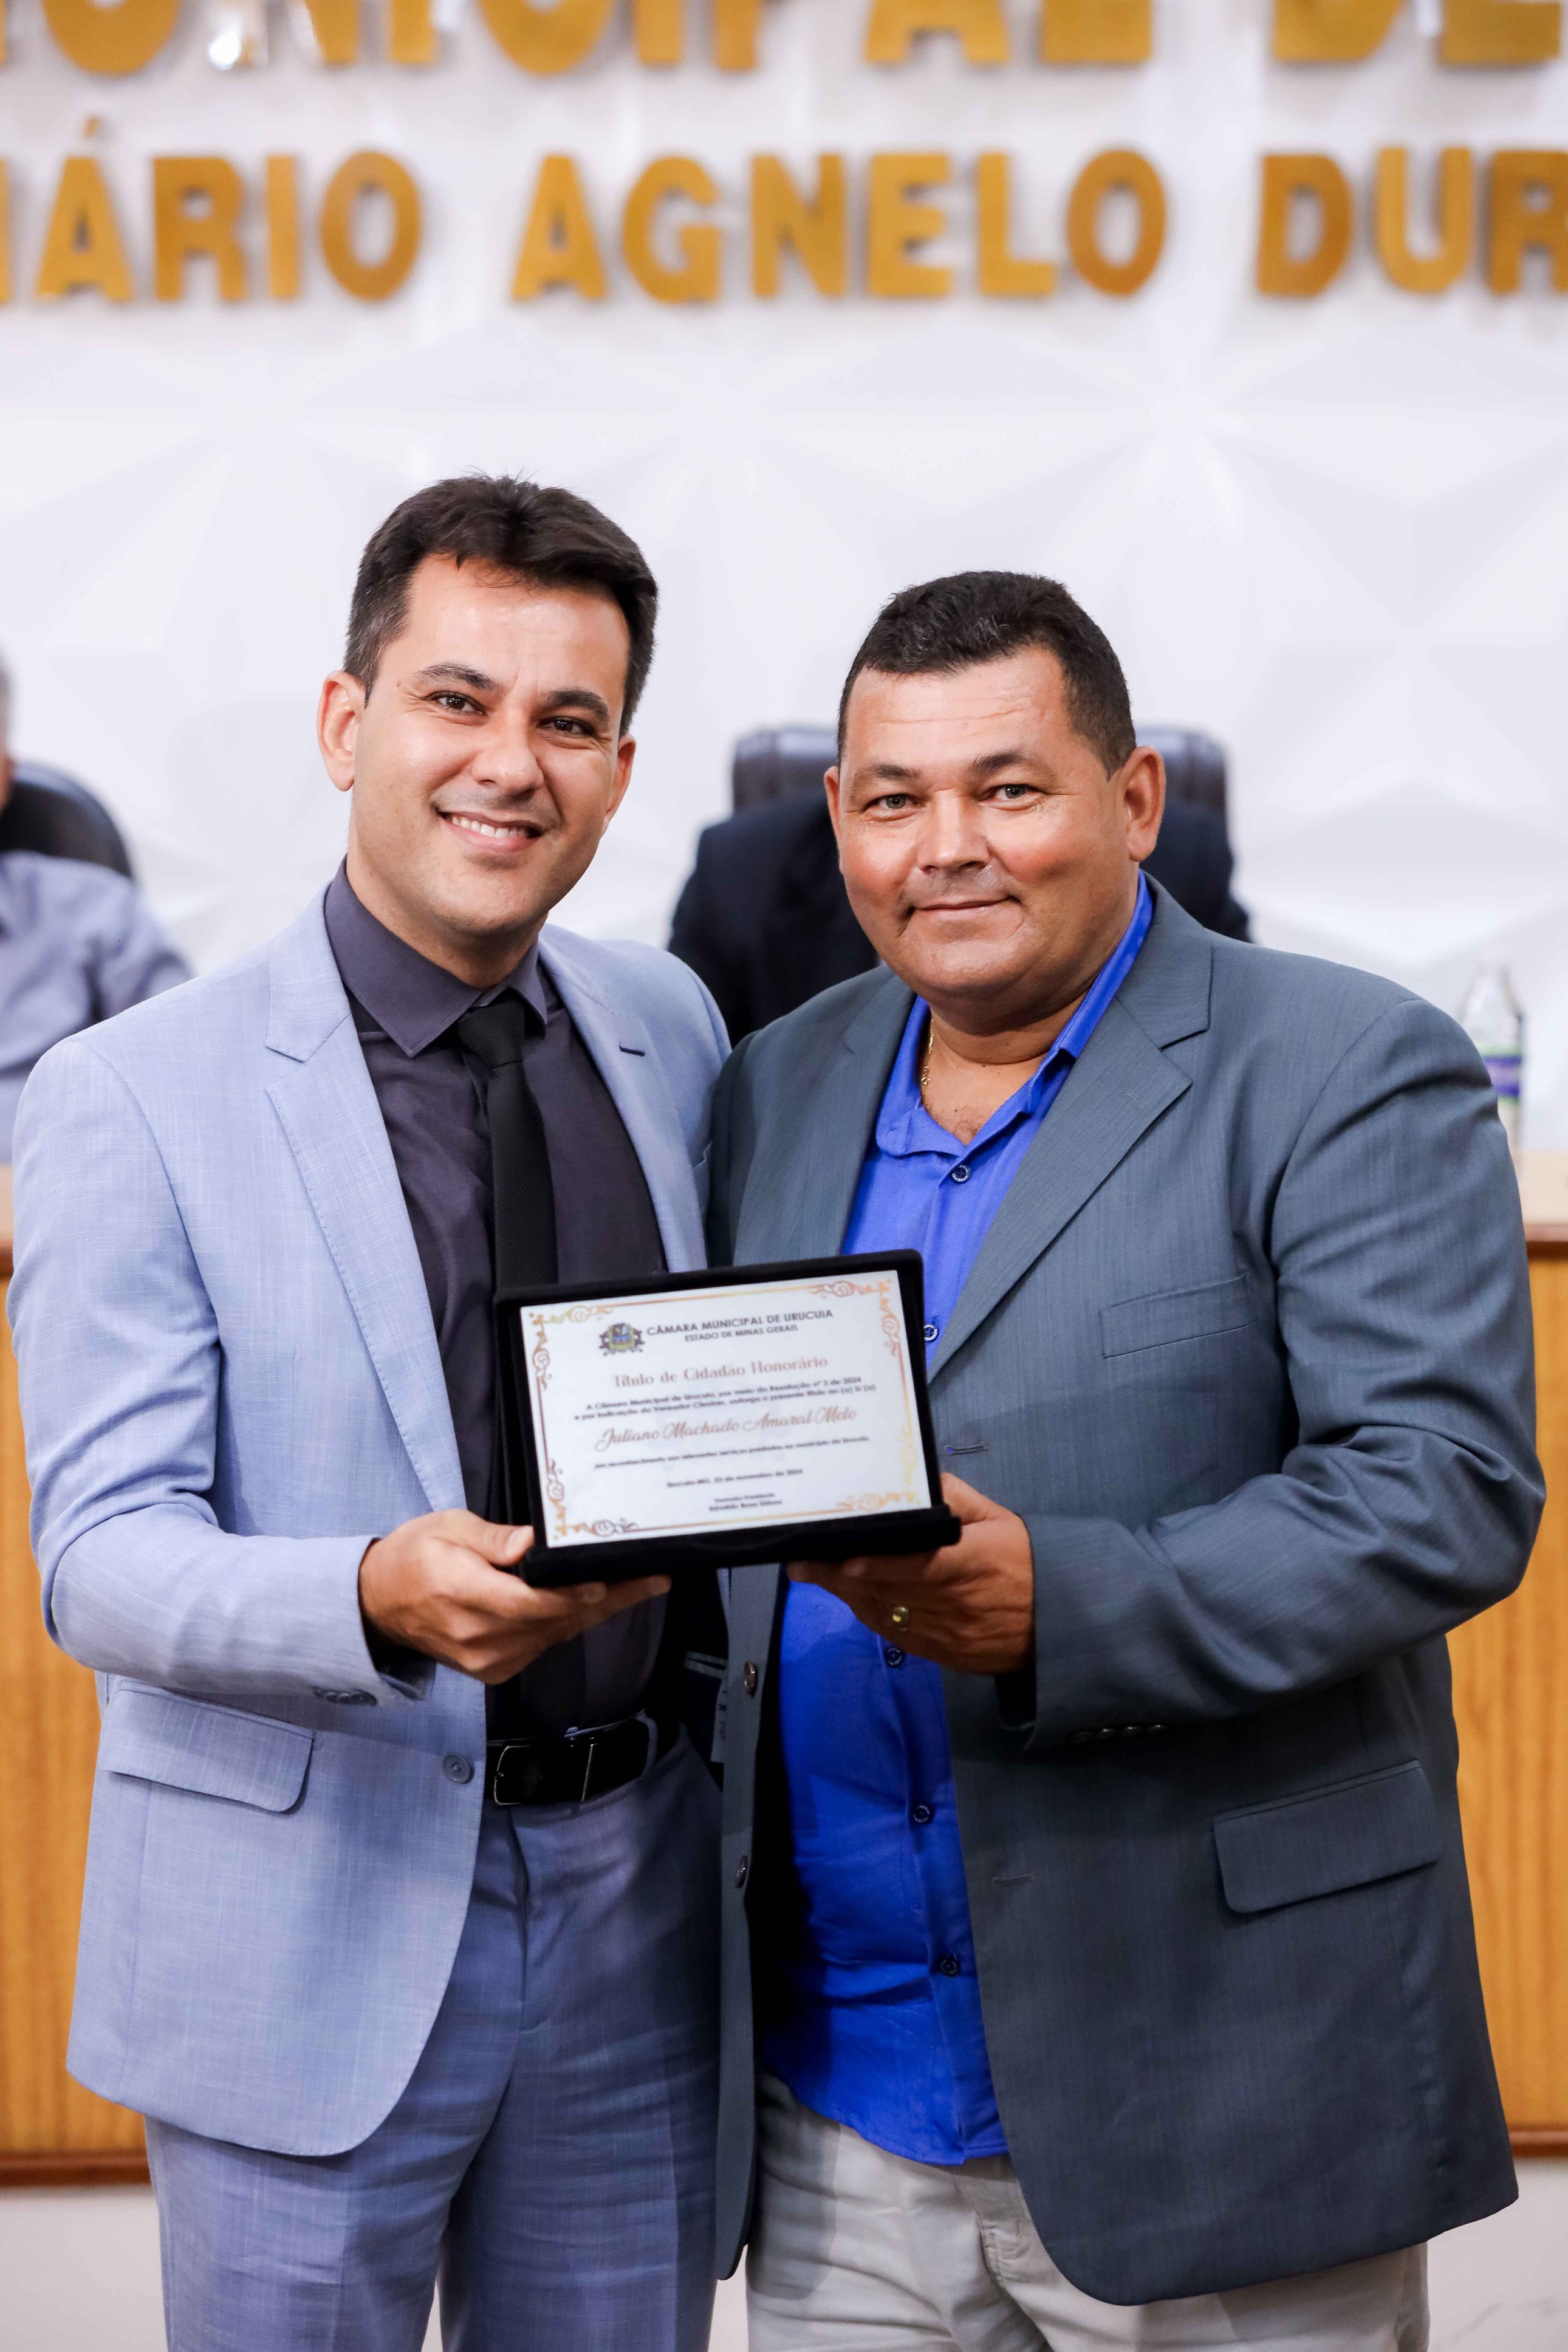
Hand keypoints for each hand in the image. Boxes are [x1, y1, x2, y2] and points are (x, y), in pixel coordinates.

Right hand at [358, 1511, 668, 1686]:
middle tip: (654, 1578)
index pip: (529, 1602)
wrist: (380, 1604)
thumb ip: (492, 1538)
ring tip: (642, 1585)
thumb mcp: (447, 1528)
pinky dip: (571, 1622)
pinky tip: (600, 1601)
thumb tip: (532, 1543)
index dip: (574, 1593)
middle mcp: (478, 1636)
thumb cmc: (415, 1556)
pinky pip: (544, 1644)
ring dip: (598, 1610)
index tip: (610, 1579)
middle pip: (555, 1620)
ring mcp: (487, 1660)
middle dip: (609, 1598)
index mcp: (462, 1594)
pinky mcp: (494, 1671)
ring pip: (556, 1634)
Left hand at [788, 1475, 1033, 1676]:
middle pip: (891, 1592)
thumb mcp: (1000, 1521)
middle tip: (800, 1562)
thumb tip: (920, 1481)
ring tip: (811, 1574)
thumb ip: (958, 1500)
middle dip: (841, 1577)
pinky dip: (870, 1615)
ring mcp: (948, 1634)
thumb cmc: (1025, 1562)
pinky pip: (897, 1636)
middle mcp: (957, 1603)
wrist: (1057, 1623)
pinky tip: (849, 1597)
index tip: (847, 1560)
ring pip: (887, 1616)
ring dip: (847, 1597)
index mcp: (974, 1564)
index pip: (924, 1566)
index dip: (884, 1566)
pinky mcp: (943, 1655)